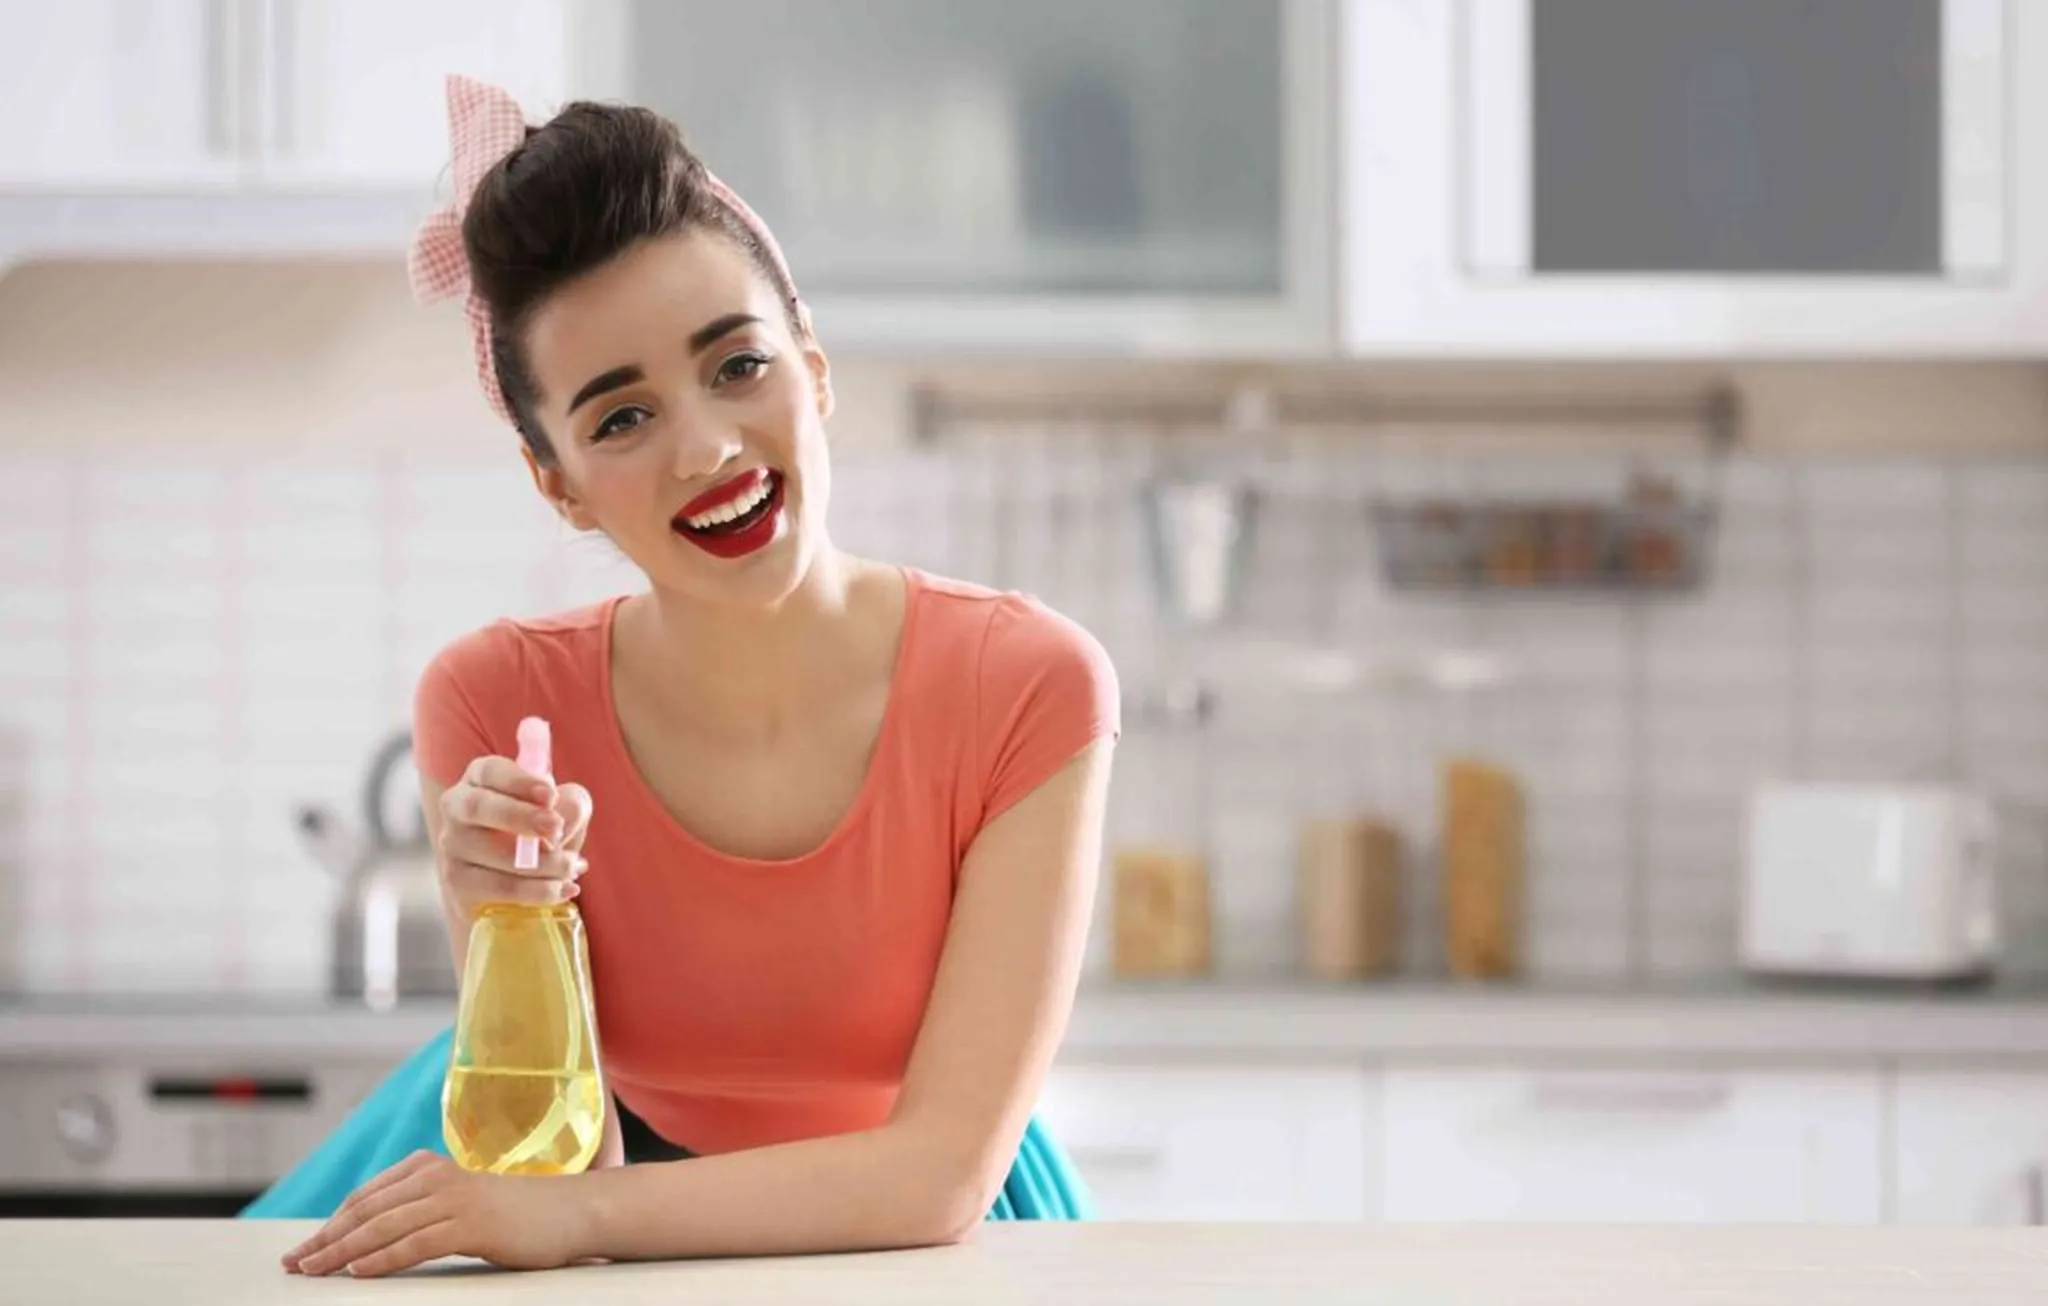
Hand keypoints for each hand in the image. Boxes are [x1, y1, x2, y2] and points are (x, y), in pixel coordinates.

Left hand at [283, 1151, 592, 1277]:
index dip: (328, 1225)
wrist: (567, 1212)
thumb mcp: (456, 1204)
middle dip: (324, 1240)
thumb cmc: (511, 1214)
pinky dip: (381, 1259)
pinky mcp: (471, 1225)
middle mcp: (436, 1176)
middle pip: (365, 1212)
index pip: (364, 1198)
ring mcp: (454, 1198)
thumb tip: (364, 1237)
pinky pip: (414, 1244)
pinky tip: (357, 1272)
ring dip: (341, 1252)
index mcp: (427, 1167)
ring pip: (383, 1227)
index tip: (302, 1250)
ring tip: (315, 1271)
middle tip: (295, 1264)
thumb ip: (418, 1209)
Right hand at [435, 754, 592, 918]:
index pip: (490, 771)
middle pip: (477, 806)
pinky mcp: (457, 884)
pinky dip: (536, 891)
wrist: (514, 884)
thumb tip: (562, 822)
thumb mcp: (565, 810)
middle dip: (520, 817)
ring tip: (571, 867)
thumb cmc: (542, 833)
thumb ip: (571, 805)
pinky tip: (563, 889)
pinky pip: (498, 888)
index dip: (519, 782)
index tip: (550, 795)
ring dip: (541, 863)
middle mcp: (457, 808)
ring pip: (491, 852)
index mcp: (481, 778)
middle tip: (556, 828)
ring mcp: (452, 847)